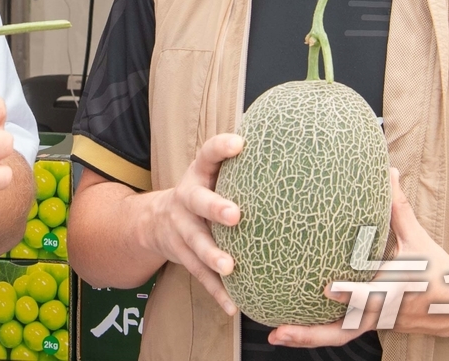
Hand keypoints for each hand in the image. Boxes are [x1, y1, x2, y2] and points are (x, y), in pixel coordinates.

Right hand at [140, 133, 244, 314]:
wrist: (155, 222)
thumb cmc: (202, 194)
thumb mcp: (210, 176)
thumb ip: (240, 170)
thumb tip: (293, 155)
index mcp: (198, 175)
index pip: (207, 154)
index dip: (221, 148)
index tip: (239, 143)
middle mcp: (186, 199)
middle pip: (197, 201)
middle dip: (215, 207)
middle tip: (235, 215)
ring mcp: (181, 228)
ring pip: (196, 242)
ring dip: (212, 254)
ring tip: (229, 266)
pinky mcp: (182, 255)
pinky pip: (200, 275)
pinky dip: (217, 291)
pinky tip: (233, 305)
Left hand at [269, 169, 448, 348]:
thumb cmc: (438, 269)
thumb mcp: (418, 239)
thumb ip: (397, 208)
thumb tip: (388, 170)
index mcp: (396, 291)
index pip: (371, 297)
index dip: (350, 296)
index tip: (326, 289)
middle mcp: (383, 313)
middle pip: (343, 331)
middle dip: (310, 334)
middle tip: (278, 332)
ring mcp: (376, 324)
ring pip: (338, 337)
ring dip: (307, 338)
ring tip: (275, 335)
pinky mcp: (372, 327)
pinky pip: (342, 333)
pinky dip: (317, 333)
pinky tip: (290, 328)